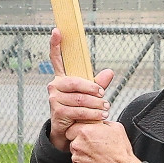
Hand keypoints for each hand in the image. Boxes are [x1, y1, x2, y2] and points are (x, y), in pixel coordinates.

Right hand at [45, 29, 117, 150]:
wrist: (67, 131)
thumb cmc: (78, 109)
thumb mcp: (89, 95)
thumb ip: (98, 84)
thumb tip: (109, 72)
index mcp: (61, 78)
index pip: (56, 59)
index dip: (56, 45)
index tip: (57, 30)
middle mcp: (54, 85)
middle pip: (76, 83)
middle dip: (93, 89)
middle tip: (104, 96)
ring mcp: (54, 98)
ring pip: (80, 98)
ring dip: (96, 104)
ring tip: (106, 108)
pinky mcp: (57, 111)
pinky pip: (78, 111)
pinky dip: (92, 114)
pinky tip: (101, 116)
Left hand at [68, 121, 141, 162]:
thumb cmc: (120, 151)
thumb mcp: (116, 128)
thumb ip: (102, 123)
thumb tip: (100, 122)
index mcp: (85, 132)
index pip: (72, 128)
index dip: (79, 130)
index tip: (85, 133)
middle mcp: (78, 145)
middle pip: (73, 141)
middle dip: (81, 142)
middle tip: (94, 146)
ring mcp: (76, 159)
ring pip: (75, 154)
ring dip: (83, 154)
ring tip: (97, 156)